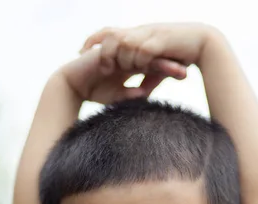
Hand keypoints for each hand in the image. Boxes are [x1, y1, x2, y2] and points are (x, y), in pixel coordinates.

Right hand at [59, 44, 186, 105]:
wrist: (72, 84)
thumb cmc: (94, 91)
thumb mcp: (118, 97)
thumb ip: (132, 95)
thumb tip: (146, 96)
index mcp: (131, 65)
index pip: (154, 65)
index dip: (168, 69)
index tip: (185, 75)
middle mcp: (127, 56)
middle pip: (152, 57)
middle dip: (169, 64)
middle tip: (185, 71)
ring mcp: (118, 53)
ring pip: (141, 56)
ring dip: (157, 63)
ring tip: (174, 70)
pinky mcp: (107, 53)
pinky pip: (124, 56)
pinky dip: (135, 62)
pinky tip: (148, 68)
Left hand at [81, 23, 212, 74]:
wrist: (203, 43)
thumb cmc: (180, 56)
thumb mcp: (159, 69)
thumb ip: (146, 78)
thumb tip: (137, 95)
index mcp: (136, 35)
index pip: (107, 31)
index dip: (92, 41)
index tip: (80, 53)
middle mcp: (140, 31)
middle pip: (110, 34)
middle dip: (101, 51)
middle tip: (97, 66)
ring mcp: (150, 35)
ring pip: (124, 42)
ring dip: (119, 58)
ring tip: (116, 70)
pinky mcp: (161, 41)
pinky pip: (142, 50)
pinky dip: (137, 60)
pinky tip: (136, 69)